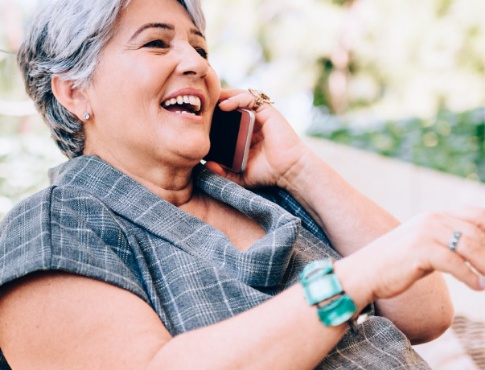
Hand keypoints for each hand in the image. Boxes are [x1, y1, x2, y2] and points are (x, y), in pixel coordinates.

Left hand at [205, 89, 307, 187]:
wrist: (288, 171)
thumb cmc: (268, 174)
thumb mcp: (240, 175)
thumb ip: (223, 171)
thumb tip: (206, 165)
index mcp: (244, 134)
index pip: (224, 119)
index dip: (211, 117)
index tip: (196, 119)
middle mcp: (251, 122)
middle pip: (229, 105)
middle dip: (213, 103)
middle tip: (196, 106)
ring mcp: (259, 115)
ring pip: (237, 97)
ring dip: (222, 97)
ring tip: (208, 103)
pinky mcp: (267, 111)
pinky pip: (249, 98)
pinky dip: (236, 99)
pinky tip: (224, 106)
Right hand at [339, 206, 484, 303]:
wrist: (364, 272)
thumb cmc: (394, 264)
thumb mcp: (423, 247)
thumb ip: (446, 243)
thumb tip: (475, 252)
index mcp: (433, 217)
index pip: (476, 214)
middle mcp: (431, 220)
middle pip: (476, 232)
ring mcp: (424, 234)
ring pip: (469, 245)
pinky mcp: (419, 251)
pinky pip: (455, 262)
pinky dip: (471, 277)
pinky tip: (478, 287)